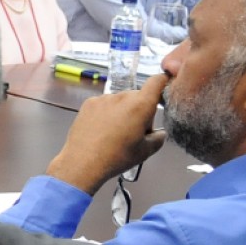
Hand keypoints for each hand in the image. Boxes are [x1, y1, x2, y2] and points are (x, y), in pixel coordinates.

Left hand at [45, 73, 168, 194]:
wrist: (82, 162)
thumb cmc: (117, 157)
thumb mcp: (145, 152)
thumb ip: (158, 138)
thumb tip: (159, 133)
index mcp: (140, 105)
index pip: (157, 81)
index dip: (162, 82)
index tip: (163, 88)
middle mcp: (122, 96)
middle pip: (137, 96)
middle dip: (139, 109)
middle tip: (134, 130)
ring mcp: (103, 98)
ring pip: (120, 101)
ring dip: (122, 111)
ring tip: (114, 132)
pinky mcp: (89, 103)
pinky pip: (104, 104)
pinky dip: (106, 112)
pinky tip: (100, 129)